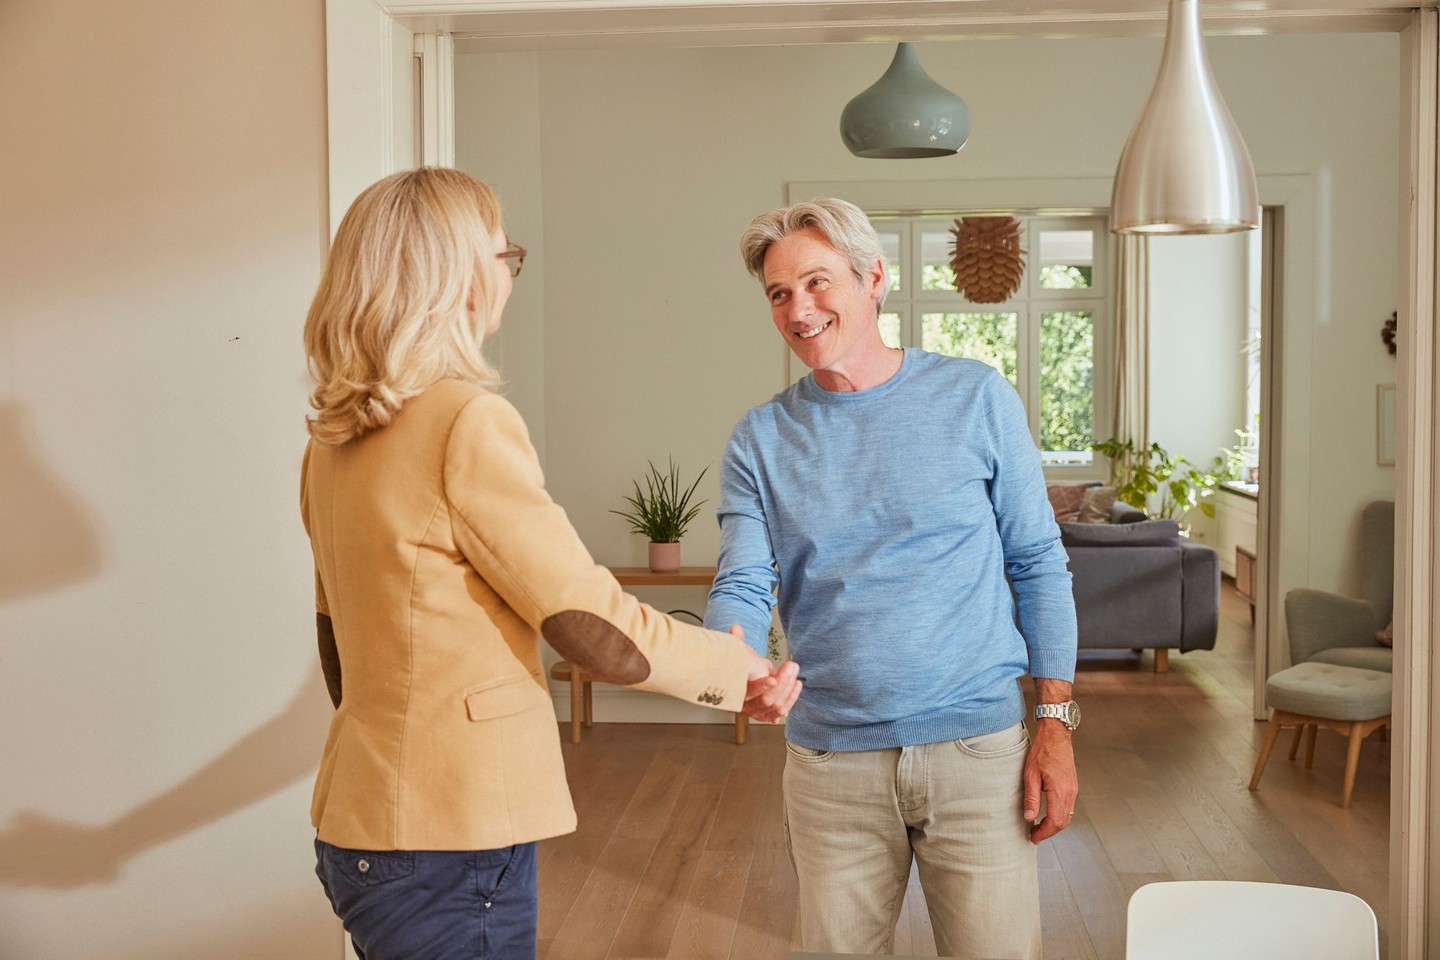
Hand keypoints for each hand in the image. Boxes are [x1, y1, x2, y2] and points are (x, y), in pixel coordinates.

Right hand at [733, 625, 801, 722]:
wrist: (744, 677)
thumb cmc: (740, 665)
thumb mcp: (737, 652)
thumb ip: (736, 641)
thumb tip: (736, 627)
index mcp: (734, 691)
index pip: (748, 692)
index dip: (761, 687)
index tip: (773, 679)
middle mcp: (745, 705)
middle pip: (767, 700)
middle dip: (783, 683)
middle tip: (791, 666)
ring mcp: (756, 711)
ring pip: (777, 706)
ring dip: (790, 690)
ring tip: (795, 673)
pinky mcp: (766, 714)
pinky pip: (781, 712)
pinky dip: (791, 699)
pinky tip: (796, 686)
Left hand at [1023, 719, 1077, 843]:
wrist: (1056, 736)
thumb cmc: (1042, 751)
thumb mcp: (1031, 774)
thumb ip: (1031, 798)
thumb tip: (1029, 817)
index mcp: (1060, 791)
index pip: (1054, 822)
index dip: (1044, 833)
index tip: (1033, 837)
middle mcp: (1070, 793)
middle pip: (1063, 822)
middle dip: (1049, 832)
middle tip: (1034, 835)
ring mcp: (1073, 790)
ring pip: (1067, 816)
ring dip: (1054, 825)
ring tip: (1039, 827)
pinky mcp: (1072, 787)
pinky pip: (1068, 808)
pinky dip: (1059, 816)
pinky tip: (1047, 815)